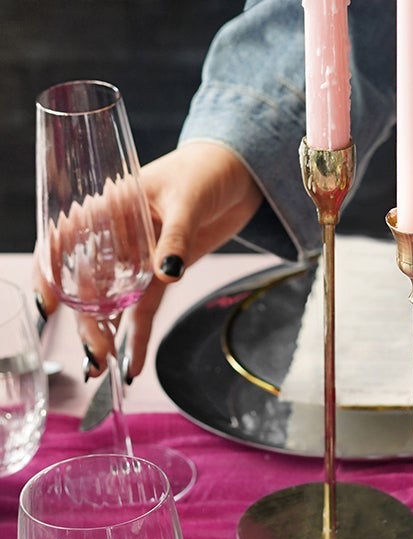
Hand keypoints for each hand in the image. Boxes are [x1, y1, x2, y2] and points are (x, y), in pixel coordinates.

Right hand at [35, 141, 263, 379]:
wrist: (238, 172)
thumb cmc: (207, 170)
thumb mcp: (189, 198)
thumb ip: (176, 235)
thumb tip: (167, 270)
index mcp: (108, 207)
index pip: (63, 241)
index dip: (48, 272)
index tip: (48, 305)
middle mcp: (115, 236)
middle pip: (88, 282)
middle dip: (86, 320)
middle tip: (94, 353)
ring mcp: (137, 257)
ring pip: (113, 301)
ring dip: (105, 334)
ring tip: (100, 368)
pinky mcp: (162, 272)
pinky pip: (145, 308)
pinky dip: (138, 335)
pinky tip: (132, 364)